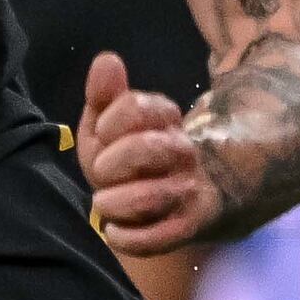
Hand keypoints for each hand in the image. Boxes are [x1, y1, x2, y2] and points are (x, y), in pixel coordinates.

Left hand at [77, 50, 219, 256]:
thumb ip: (106, 94)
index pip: (138, 108)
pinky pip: (159, 239)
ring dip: (116, 202)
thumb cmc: (139, 158)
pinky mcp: (188, 227)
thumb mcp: (116, 123)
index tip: (103, 133)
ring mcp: (188, 191)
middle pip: (148, 149)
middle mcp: (183, 153)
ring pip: (152, 197)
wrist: (197, 195)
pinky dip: (129, 237)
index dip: (111, 121)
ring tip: (103, 202)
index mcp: (166, 122)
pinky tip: (113, 230)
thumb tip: (106, 60)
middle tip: (103, 172)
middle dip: (113, 162)